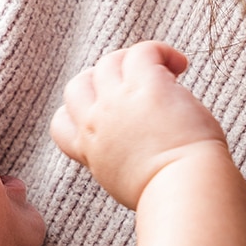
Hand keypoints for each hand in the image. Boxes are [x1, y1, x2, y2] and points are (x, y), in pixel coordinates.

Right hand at [50, 42, 228, 209]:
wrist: (183, 191)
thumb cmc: (168, 195)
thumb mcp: (125, 184)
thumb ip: (122, 162)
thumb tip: (141, 153)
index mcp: (89, 150)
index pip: (62, 120)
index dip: (79, 109)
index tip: (108, 111)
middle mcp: (97, 122)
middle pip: (78, 84)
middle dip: (103, 81)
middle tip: (137, 87)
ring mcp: (118, 100)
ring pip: (109, 61)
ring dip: (134, 62)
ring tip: (166, 73)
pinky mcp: (147, 85)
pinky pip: (143, 50)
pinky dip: (161, 51)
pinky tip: (179, 64)